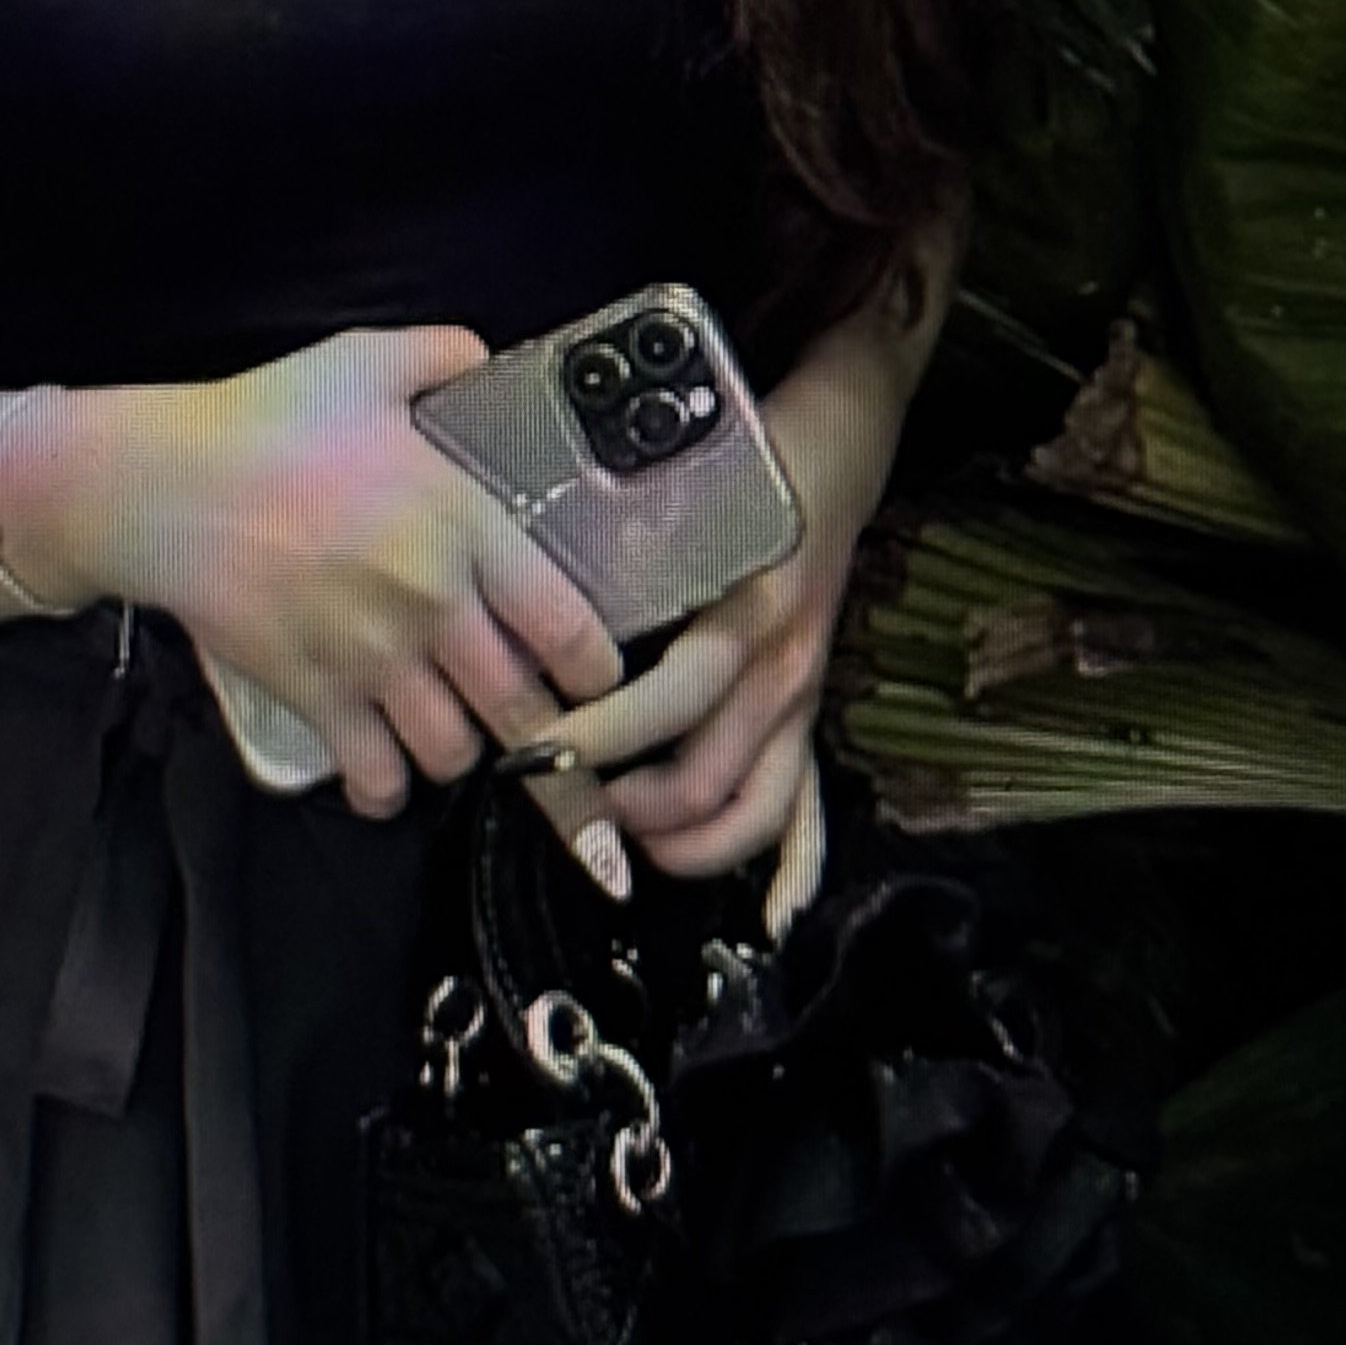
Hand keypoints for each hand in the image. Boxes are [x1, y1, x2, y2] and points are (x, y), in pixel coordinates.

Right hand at [104, 324, 626, 820]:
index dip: (596, 668)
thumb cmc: (264, 421)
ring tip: (451, 729)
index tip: (591, 673)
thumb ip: (437, 355)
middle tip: (520, 710)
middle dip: (533, 721)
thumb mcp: (363, 363)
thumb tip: (478, 354)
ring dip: (460, 751)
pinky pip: (376, 777)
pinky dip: (388, 789)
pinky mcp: (315, 697)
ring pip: (455, 752)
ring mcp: (373, 659)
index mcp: (463, 523)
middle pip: (521, 707)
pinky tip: (387, 771)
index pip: (568, 626)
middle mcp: (432, 603)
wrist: (163, 486)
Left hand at [500, 217, 966, 934]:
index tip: (519, 745)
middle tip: (546, 795)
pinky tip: (769, 909)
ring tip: (616, 835)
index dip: (585, 743)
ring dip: (680, 843)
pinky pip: (810, 807)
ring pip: (747, 810)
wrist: (844, 434)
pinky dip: (792, 866)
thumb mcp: (667, 476)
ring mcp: (801, 695)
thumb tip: (502, 554)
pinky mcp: (814, 707)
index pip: (655, 706)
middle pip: (696, 779)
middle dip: (614, 805)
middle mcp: (776, 666)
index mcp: (736, 609)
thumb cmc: (743, 451)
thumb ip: (600, 519)